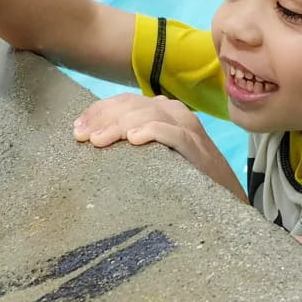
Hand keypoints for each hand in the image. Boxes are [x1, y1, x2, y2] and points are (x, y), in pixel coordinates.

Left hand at [74, 94, 246, 201]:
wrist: (225, 200)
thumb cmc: (184, 178)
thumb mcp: (154, 154)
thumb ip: (133, 143)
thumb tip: (92, 142)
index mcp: (162, 111)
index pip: (125, 101)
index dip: (98, 111)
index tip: (76, 129)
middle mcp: (175, 114)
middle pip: (132, 105)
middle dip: (103, 119)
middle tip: (82, 138)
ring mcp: (189, 129)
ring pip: (149, 114)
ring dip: (120, 125)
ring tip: (99, 141)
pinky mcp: (199, 149)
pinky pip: (173, 133)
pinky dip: (152, 131)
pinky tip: (134, 139)